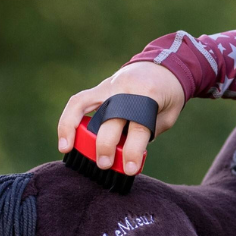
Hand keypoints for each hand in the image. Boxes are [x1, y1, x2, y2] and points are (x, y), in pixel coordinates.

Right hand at [56, 61, 186, 175]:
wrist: (165, 66)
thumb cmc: (168, 94)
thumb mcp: (168, 115)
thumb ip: (148, 133)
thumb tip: (125, 155)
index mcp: (148, 94)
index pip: (137, 126)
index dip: (133, 151)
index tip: (129, 169)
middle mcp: (125, 88)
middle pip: (109, 118)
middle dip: (104, 144)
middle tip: (104, 165)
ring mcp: (109, 85)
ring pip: (83, 104)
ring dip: (73, 127)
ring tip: (68, 149)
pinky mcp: (99, 87)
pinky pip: (78, 102)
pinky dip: (68, 119)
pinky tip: (66, 139)